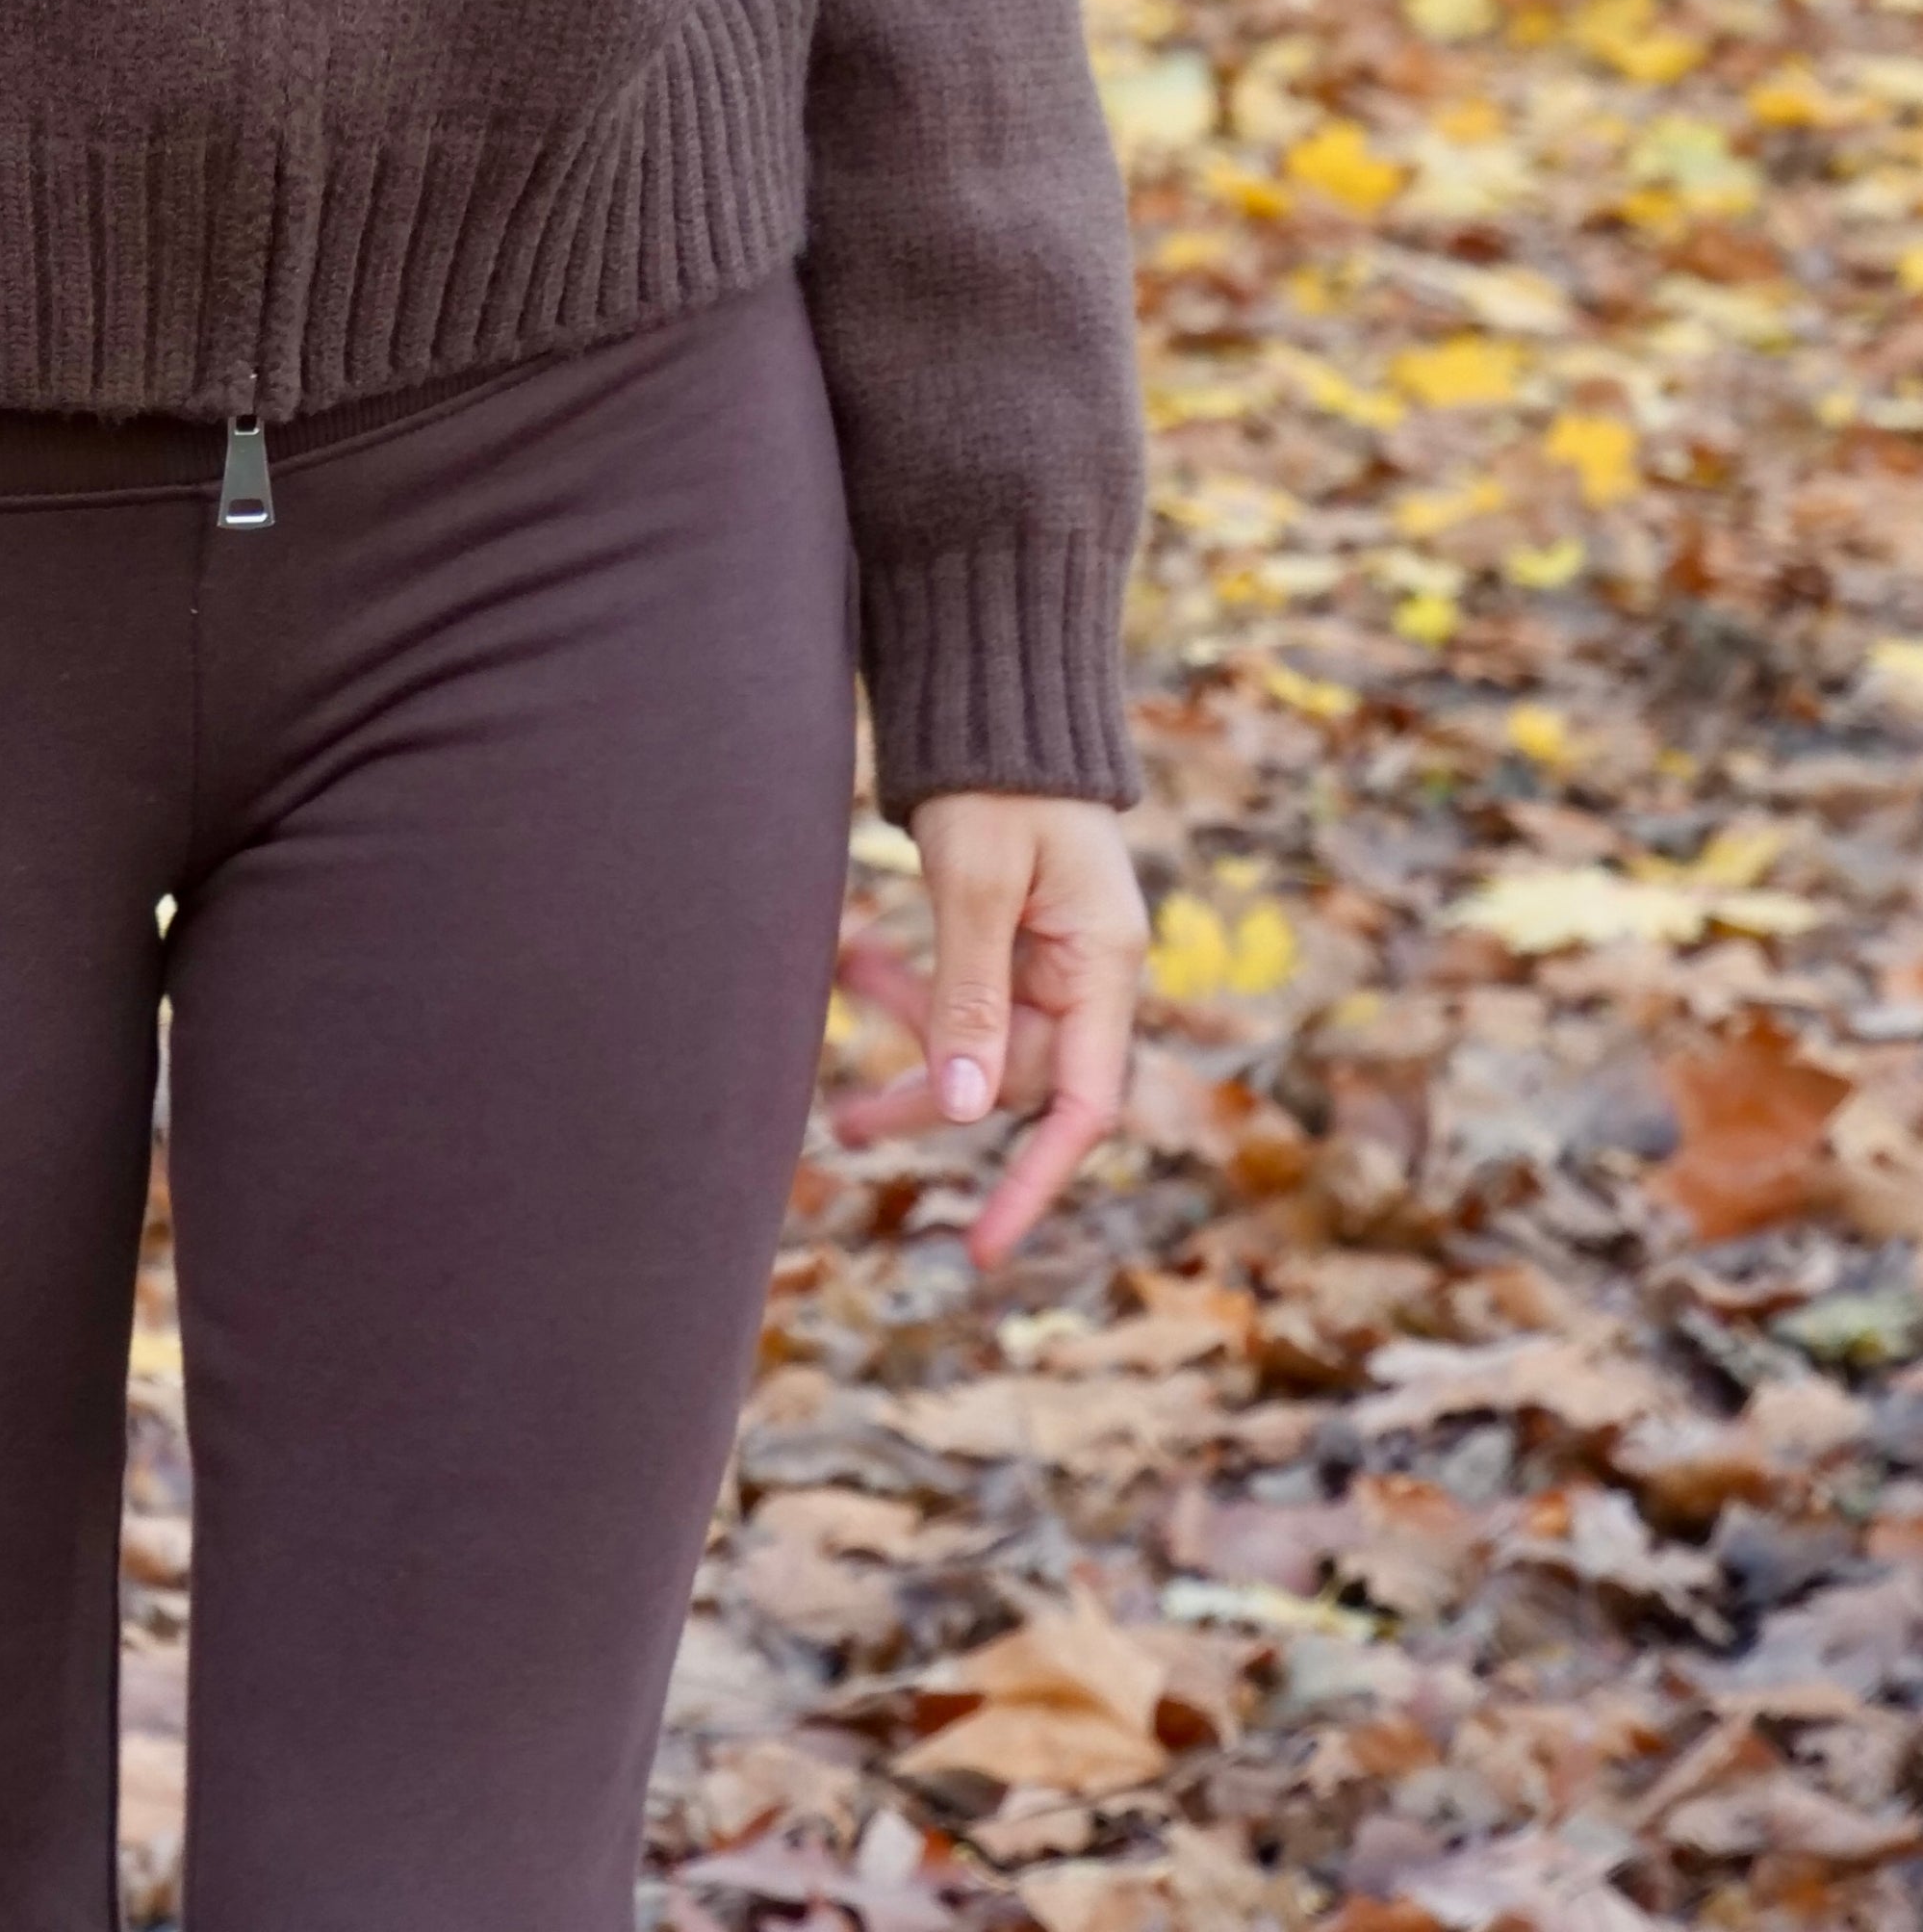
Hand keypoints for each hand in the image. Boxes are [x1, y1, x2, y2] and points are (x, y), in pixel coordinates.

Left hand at [831, 793, 1146, 1269]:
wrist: (994, 692)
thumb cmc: (997, 780)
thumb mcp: (979, 885)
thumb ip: (973, 996)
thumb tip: (964, 1110)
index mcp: (1101, 967)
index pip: (1082, 1108)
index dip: (1034, 1183)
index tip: (983, 1250)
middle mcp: (1084, 974)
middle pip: (1013, 1077)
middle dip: (933, 1087)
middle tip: (844, 1126)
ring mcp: (1049, 956)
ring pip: (978, 1037)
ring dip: (912, 1031)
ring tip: (841, 985)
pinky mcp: (1010, 935)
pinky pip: (964, 992)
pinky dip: (915, 990)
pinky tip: (858, 958)